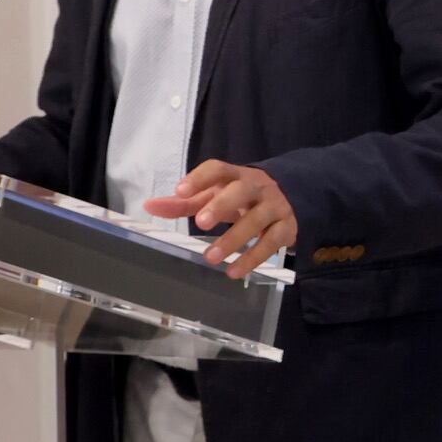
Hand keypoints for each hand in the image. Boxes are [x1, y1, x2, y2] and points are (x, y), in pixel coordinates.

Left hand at [148, 160, 298, 273]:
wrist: (293, 197)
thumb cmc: (242, 197)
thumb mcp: (216, 195)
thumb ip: (185, 202)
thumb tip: (149, 206)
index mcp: (235, 175)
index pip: (218, 169)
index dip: (200, 178)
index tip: (180, 191)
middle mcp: (257, 187)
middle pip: (241, 191)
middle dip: (221, 205)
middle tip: (201, 223)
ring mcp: (274, 207)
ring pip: (256, 219)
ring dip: (233, 239)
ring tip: (210, 257)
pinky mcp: (287, 228)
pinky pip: (271, 243)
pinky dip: (253, 259)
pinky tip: (234, 272)